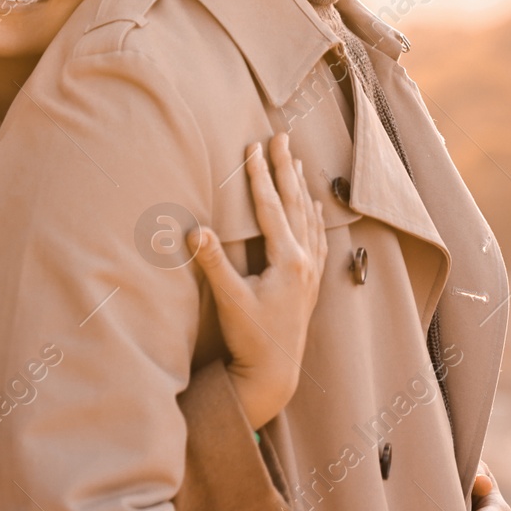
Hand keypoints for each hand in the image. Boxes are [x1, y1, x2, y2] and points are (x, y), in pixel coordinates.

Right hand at [190, 132, 326, 429]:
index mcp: (287, 260)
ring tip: (297, 162)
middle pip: (295, 203)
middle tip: (282, 137)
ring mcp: (310, 272)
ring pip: (308, 218)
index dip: (259, 175)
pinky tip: (313, 207)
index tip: (253, 146)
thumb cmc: (251, 338)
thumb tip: (194, 231)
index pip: (270, 207)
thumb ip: (214, 264)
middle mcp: (304, 261)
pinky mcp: (310, 283)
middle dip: (286, 168)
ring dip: (300, 187)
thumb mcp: (229, 301)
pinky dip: (314, 216)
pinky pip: (316, 238)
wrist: (274, 373)